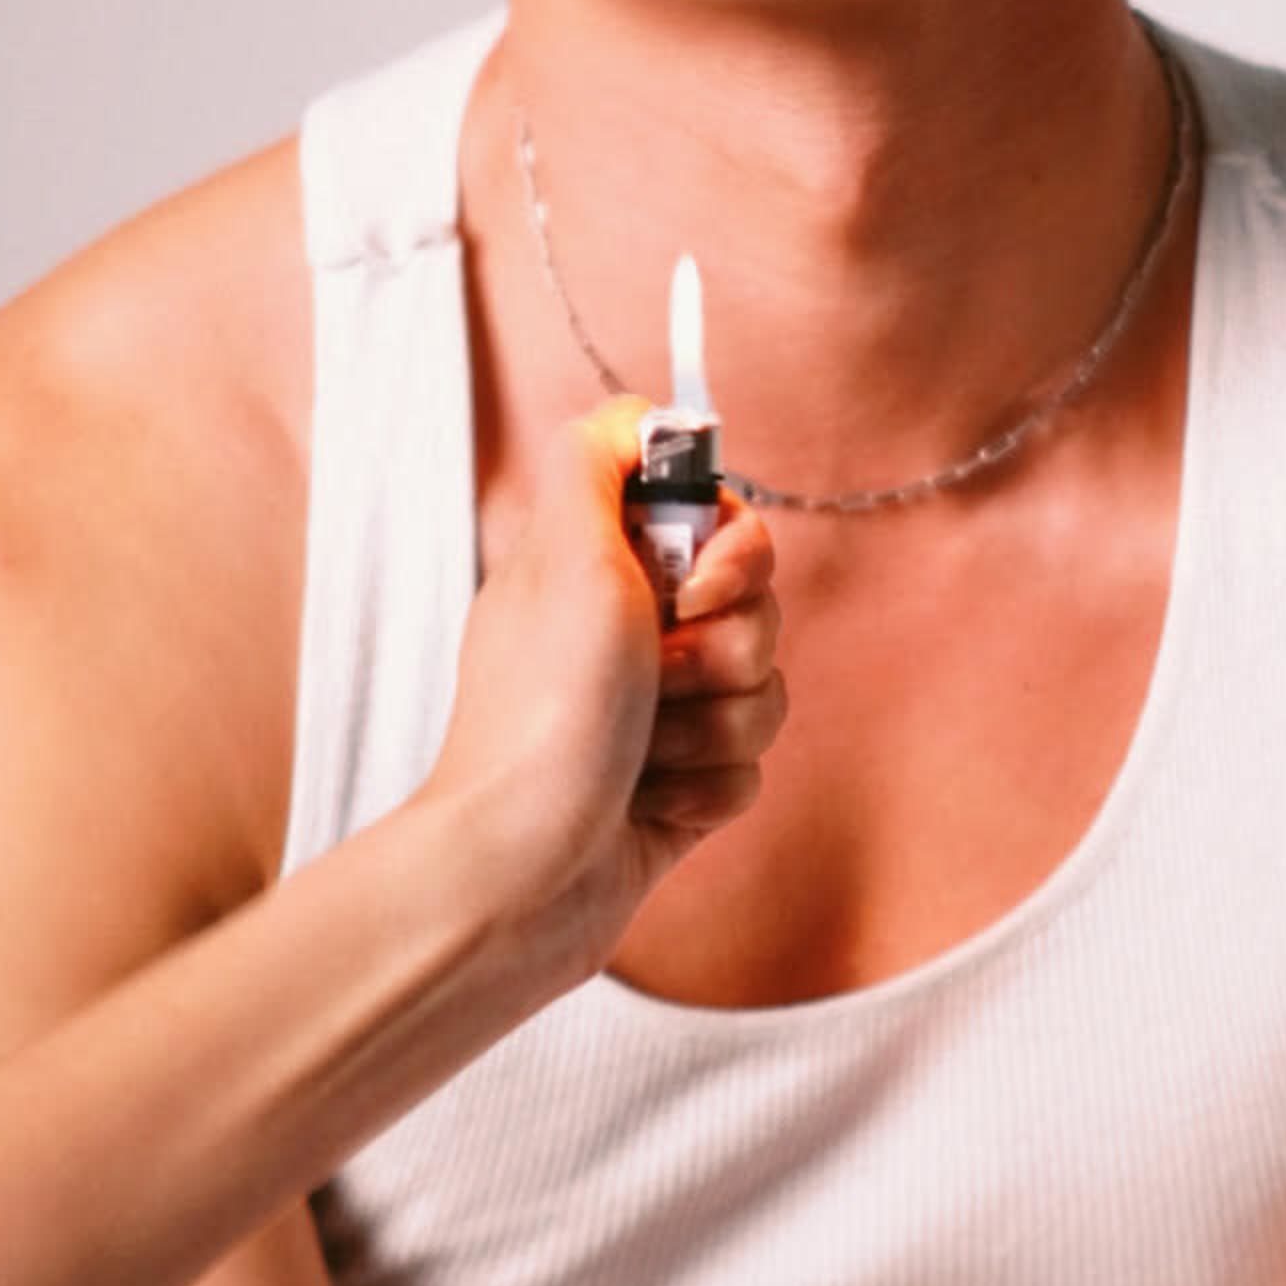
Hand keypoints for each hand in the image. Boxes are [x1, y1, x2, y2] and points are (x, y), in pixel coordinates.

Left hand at [427, 407, 785, 981]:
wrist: (523, 872)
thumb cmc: (544, 714)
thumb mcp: (563, 552)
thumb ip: (598, 461)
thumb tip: (642, 413)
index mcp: (599, 569)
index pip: (720, 521)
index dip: (734, 550)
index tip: (695, 581)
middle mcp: (628, 636)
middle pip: (757, 608)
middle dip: (724, 650)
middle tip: (657, 675)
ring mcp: (654, 717)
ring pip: (762, 692)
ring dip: (714, 726)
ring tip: (645, 755)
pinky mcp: (678, 791)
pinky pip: (750, 770)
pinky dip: (707, 790)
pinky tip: (651, 807)